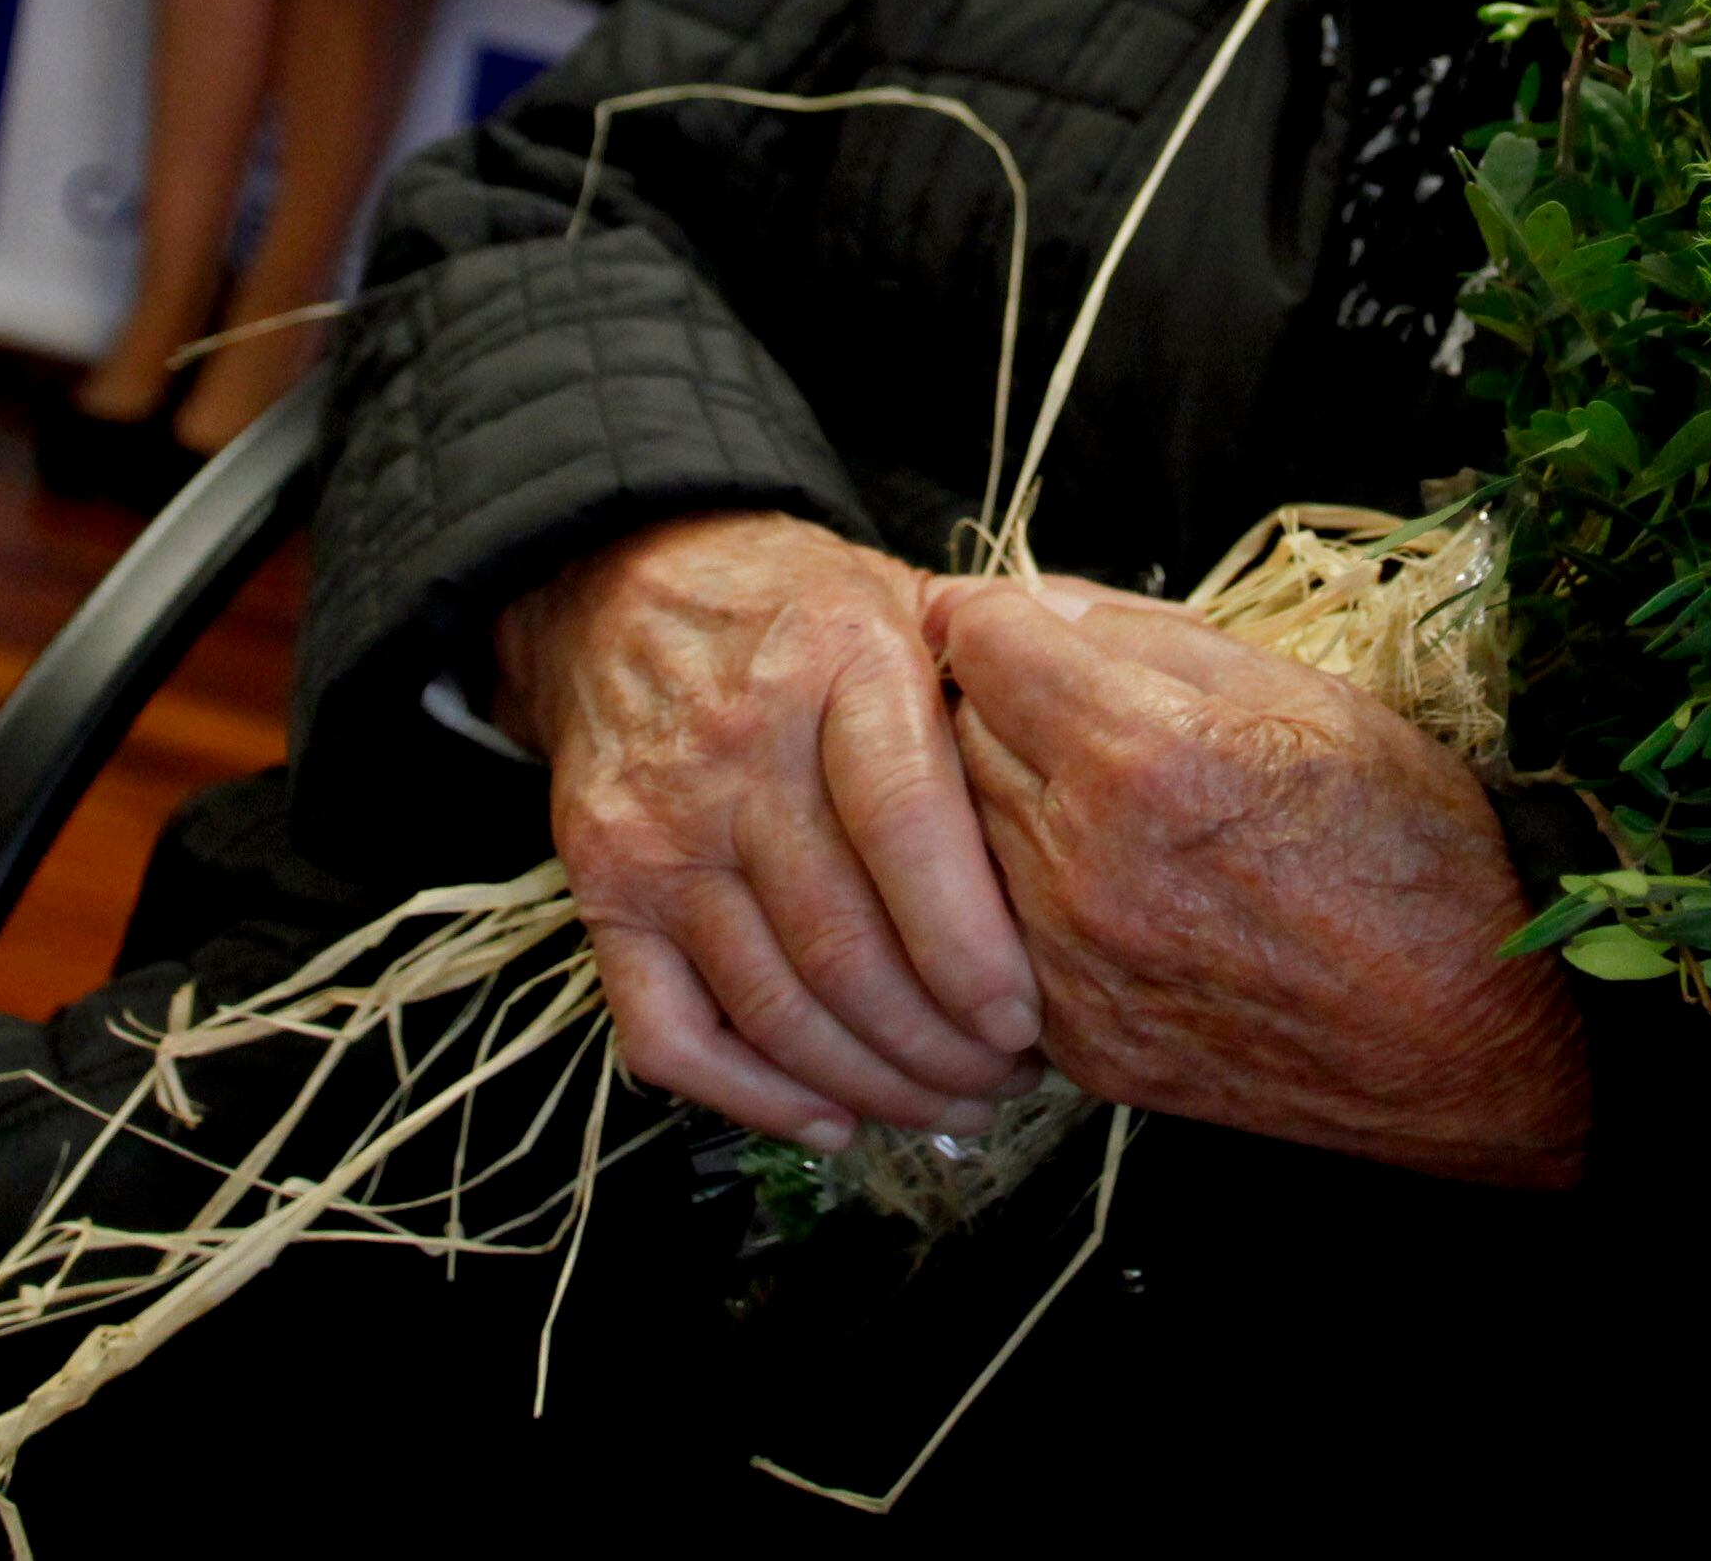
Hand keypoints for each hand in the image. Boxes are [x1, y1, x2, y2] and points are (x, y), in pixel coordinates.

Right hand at [493, 510, 1043, 1149]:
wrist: (625, 593)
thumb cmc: (799, 615)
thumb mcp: (909, 604)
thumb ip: (1001, 687)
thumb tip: (1107, 795)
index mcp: (839, 665)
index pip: (903, 825)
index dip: (968, 944)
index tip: (1026, 1019)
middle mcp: (740, 750)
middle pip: (845, 945)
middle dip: (942, 1045)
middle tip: (1011, 1077)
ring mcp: (660, 832)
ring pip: (775, 1008)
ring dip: (876, 1086)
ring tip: (951, 1104)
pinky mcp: (603, 894)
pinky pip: (673, 1037)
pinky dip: (757, 1099)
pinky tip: (833, 1117)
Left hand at [929, 578, 1589, 1186]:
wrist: (1469, 1047)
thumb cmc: (1417, 863)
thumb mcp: (1318, 699)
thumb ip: (1163, 639)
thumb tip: (1052, 605)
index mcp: (1147, 757)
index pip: (984, 641)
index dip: (998, 613)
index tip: (1012, 619)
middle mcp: (1085, 865)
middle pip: (955, 733)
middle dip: (993, 701)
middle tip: (1052, 702)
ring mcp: (1070, 966)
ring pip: (958, 839)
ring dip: (997, 802)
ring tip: (1079, 795)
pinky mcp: (1077, 1041)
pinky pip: (995, 938)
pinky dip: (1022, 901)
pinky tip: (1098, 889)